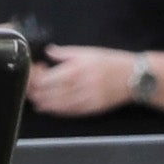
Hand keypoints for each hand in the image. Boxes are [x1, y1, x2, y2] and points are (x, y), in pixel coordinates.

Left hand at [26, 44, 142, 118]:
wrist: (133, 77)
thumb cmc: (110, 62)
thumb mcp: (88, 51)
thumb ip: (65, 53)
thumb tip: (47, 51)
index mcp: (76, 69)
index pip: (45, 79)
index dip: (34, 78)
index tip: (33, 72)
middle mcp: (78, 86)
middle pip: (47, 94)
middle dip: (34, 91)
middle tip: (29, 86)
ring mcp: (83, 100)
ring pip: (54, 105)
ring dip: (41, 103)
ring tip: (35, 98)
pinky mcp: (89, 109)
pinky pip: (67, 112)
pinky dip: (54, 110)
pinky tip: (47, 107)